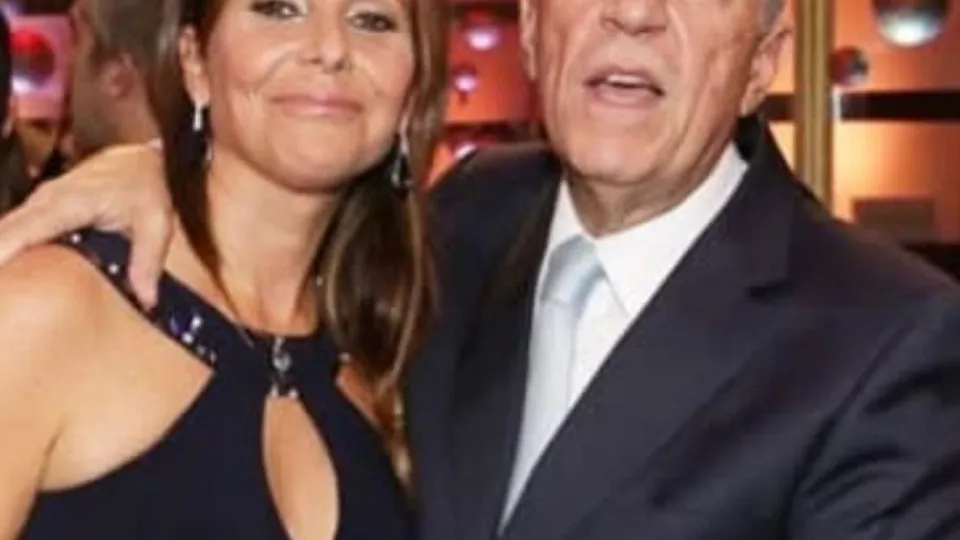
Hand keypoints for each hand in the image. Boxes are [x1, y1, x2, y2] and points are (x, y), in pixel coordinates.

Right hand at [0, 143, 171, 306]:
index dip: (4, 250)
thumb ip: (148, 262)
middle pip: (5, 231)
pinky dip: (6, 246)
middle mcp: (47, 199)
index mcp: (72, 202)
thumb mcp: (156, 224)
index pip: (27, 228)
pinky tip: (9, 272)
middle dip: (0, 258)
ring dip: (2, 254)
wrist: (141, 162)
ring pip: (5, 229)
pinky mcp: (39, 207)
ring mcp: (39, 201)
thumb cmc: (147, 188)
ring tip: (4, 292)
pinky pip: (13, 228)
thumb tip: (146, 299)